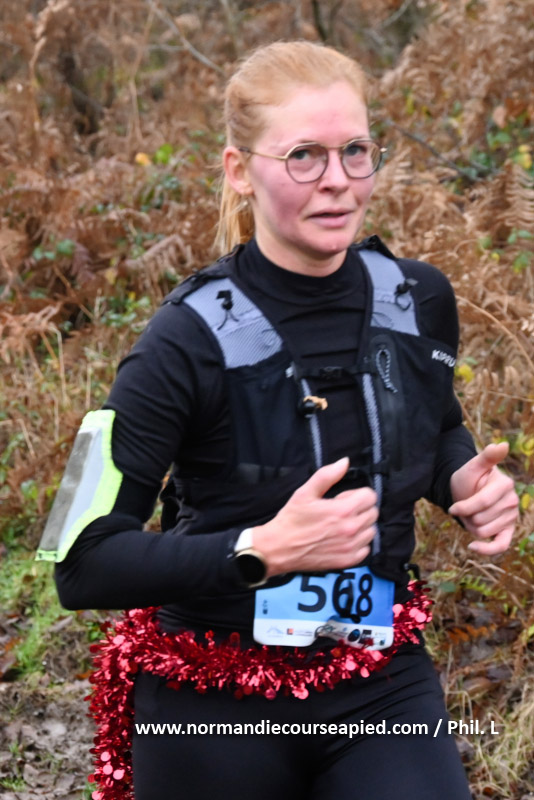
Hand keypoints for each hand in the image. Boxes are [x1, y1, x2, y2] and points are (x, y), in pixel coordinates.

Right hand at [252, 457, 377, 576]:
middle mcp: (351, 529)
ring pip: (371, 530)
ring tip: (342, 525)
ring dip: (361, 526)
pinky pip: (366, 549)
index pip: (370, 496)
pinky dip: (359, 543)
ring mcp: (351, 547)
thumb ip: (327, 475)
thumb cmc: (292, 520)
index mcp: (343, 510)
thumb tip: (344, 462)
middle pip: (373, 513)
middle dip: (360, 508)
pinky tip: (343, 539)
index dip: (357, 494)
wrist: (279, 549)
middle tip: (341, 511)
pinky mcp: (348, 561)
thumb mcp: (305, 492)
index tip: (343, 498)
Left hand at [448, 442, 518, 554]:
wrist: (467, 491)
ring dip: (470, 526)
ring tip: (471, 514)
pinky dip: (486, 550)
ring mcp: (511, 517)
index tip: (452, 508)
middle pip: (480, 520)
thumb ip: (487, 457)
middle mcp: (512, 501)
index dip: (463, 507)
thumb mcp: (473, 466)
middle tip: (466, 507)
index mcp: (505, 484)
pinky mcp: (508, 531)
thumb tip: (503, 444)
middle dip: (467, 516)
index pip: (481, 502)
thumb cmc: (468, 478)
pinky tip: (472, 546)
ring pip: (483, 532)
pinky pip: (501, 546)